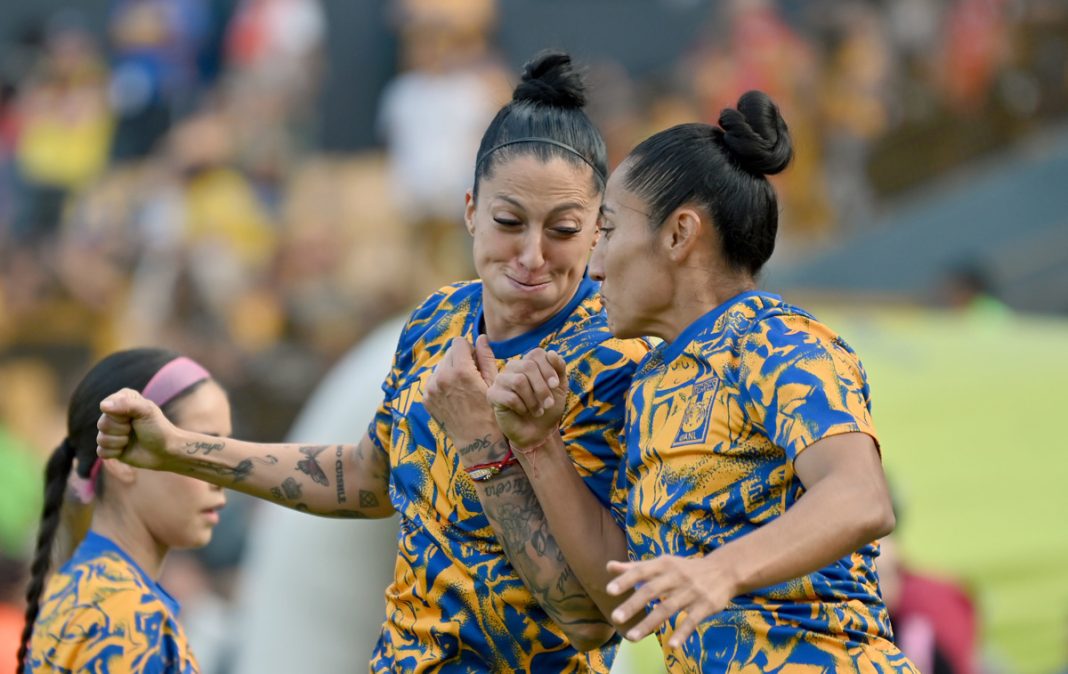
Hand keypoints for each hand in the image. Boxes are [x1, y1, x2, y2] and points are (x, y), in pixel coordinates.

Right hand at [97, 388, 179, 469]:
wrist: (165, 451)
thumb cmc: (158, 428)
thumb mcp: (147, 411)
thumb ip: (126, 404)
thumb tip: (103, 406)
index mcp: (121, 399)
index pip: (106, 406)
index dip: (120, 416)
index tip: (136, 417)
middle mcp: (113, 414)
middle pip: (102, 424)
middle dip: (122, 430)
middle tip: (135, 429)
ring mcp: (110, 431)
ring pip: (101, 439)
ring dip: (120, 442)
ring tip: (132, 439)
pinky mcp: (109, 447)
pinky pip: (101, 452)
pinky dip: (116, 452)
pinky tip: (126, 449)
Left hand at [423, 337, 499, 463]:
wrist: (477, 442)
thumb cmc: (491, 413)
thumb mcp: (494, 384)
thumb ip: (486, 357)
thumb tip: (481, 338)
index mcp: (461, 372)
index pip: (459, 342)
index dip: (469, 349)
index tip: (476, 361)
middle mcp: (442, 378)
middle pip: (449, 353)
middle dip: (460, 359)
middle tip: (471, 376)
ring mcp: (431, 389)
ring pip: (440, 367)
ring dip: (450, 371)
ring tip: (462, 388)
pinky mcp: (426, 399)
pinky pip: (433, 381)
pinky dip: (442, 384)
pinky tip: (454, 396)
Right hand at [485, 345, 567, 448]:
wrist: (538, 432)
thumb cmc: (548, 408)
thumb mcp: (560, 387)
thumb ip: (559, 368)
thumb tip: (551, 353)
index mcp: (528, 363)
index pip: (536, 353)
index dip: (548, 369)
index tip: (555, 385)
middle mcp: (512, 368)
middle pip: (528, 366)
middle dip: (542, 388)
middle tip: (548, 404)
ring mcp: (501, 380)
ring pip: (519, 381)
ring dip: (533, 400)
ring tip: (537, 411)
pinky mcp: (492, 395)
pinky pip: (509, 397)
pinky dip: (522, 407)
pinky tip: (523, 412)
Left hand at [605, 554, 735, 645]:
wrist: (724, 570)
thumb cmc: (685, 569)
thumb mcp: (663, 563)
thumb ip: (636, 567)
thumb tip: (609, 567)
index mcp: (664, 565)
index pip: (641, 571)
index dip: (625, 580)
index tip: (609, 590)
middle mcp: (676, 577)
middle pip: (651, 591)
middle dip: (632, 605)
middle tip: (615, 618)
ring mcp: (691, 592)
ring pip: (667, 609)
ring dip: (649, 624)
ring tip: (631, 637)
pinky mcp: (705, 606)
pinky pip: (692, 621)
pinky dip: (682, 633)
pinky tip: (671, 646)